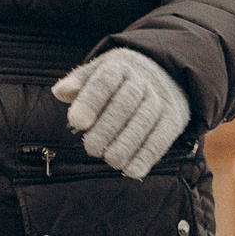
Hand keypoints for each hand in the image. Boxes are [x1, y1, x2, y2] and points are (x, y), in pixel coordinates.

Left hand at [52, 48, 189, 179]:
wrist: (163, 75)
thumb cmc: (118, 81)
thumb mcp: (97, 73)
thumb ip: (78, 83)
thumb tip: (61, 92)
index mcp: (119, 65)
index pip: (105, 79)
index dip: (90, 101)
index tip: (76, 122)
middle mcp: (142, 79)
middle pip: (127, 100)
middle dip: (107, 127)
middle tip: (91, 148)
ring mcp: (161, 98)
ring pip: (146, 119)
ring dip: (127, 144)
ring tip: (109, 160)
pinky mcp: (174, 118)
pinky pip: (162, 137)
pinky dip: (147, 156)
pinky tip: (131, 170)